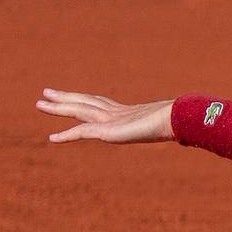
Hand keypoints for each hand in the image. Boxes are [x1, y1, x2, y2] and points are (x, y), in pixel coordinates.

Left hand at [37, 88, 174, 144]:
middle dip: (65, 97)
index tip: (73, 98)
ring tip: (40, 103)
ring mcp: (110, 120)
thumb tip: (191, 125)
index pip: (99, 103)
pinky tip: (52, 138)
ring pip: (77, 110)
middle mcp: (114, 112)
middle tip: (46, 93)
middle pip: (84, 101)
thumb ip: (171, 124)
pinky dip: (66, 135)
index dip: (84, 100)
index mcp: (127, 112)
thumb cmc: (179, 120)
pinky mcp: (107, 131)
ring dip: (58, 107)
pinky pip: (81, 133)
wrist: (176, 118)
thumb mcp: (172, 124)